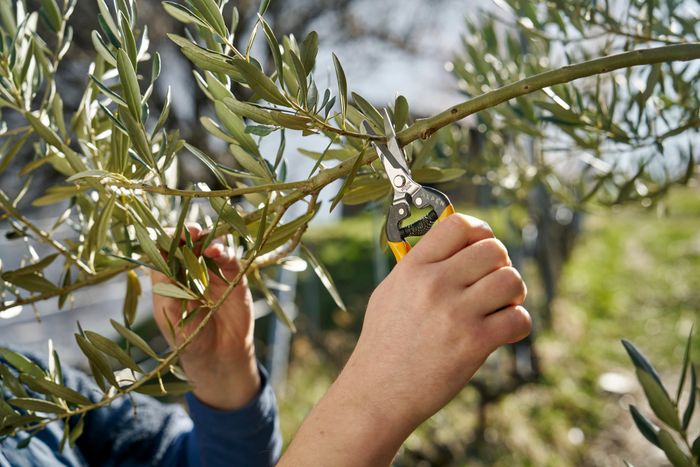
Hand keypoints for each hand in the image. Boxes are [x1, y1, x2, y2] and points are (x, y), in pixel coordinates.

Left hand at [150, 224, 259, 409]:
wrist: (219, 357)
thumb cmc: (188, 339)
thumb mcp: (169, 313)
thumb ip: (165, 285)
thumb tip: (160, 255)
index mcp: (169, 277)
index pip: (164, 250)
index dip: (165, 239)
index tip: (167, 235)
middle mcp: (190, 270)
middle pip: (187, 241)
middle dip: (186, 232)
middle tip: (190, 231)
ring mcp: (213, 271)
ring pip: (208, 244)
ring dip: (205, 238)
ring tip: (204, 240)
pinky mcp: (233, 276)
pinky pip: (229, 258)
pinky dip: (224, 251)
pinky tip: (217, 253)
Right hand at [280, 214, 530, 465]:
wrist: (378, 392)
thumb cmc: (384, 342)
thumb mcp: (390, 292)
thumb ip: (420, 266)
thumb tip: (454, 245)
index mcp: (413, 267)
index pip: (458, 224)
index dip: (479, 231)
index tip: (481, 245)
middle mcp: (435, 283)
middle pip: (493, 249)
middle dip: (501, 264)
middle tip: (493, 283)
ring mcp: (456, 313)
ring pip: (511, 280)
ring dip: (513, 293)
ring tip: (500, 307)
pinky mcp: (475, 343)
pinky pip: (519, 318)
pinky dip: (518, 324)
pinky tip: (502, 332)